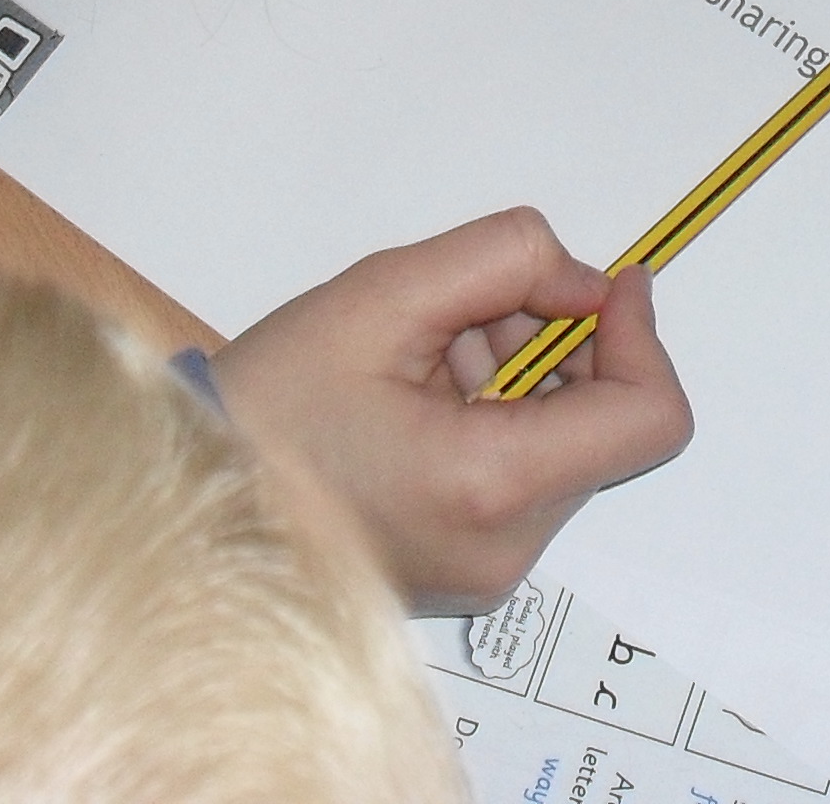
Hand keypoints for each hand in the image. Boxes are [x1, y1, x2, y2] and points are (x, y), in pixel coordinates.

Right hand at [210, 208, 691, 614]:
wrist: (181, 510)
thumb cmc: (267, 408)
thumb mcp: (379, 296)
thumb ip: (501, 260)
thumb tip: (586, 284)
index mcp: (494, 487)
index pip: (648, 415)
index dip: (640, 333)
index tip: (604, 283)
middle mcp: (507, 547)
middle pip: (598, 422)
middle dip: (552, 344)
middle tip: (461, 311)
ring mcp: (486, 569)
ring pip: (556, 442)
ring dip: (514, 376)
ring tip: (415, 355)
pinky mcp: (464, 570)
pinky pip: (516, 474)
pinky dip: (489, 416)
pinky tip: (409, 394)